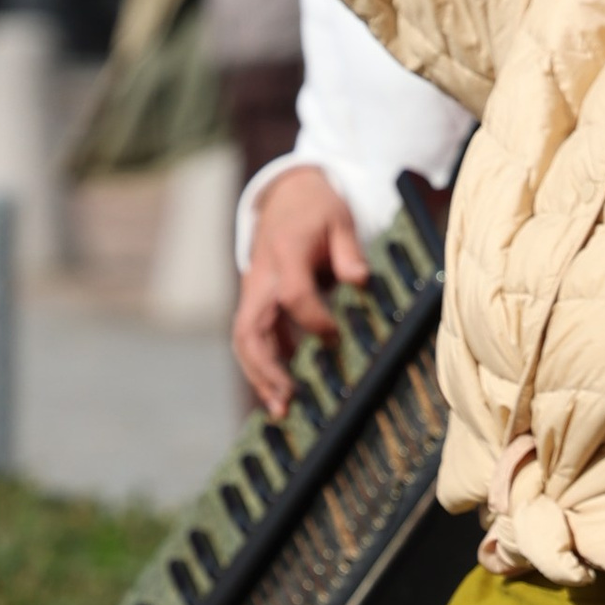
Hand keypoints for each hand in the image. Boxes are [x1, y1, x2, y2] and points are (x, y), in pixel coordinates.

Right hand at [233, 164, 370, 420]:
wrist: (286, 195)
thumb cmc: (317, 208)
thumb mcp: (340, 219)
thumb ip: (349, 252)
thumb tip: (361, 281)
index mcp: (284, 251)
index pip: (292, 293)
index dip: (313, 319)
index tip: (335, 336)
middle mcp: (260, 276)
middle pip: (250, 327)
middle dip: (266, 367)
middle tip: (287, 399)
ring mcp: (253, 291)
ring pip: (244, 339)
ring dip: (259, 375)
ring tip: (281, 409)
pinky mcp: (254, 302)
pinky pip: (251, 337)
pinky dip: (262, 366)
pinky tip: (281, 392)